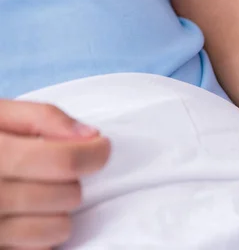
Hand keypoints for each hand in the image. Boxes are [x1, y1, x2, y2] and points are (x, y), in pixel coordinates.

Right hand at [0, 100, 109, 248]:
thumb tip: (89, 135)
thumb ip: (42, 117)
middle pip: (66, 194)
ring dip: (59, 211)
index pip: (64, 160)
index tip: (100, 147)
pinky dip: (41, 236)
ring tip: (38, 194)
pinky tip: (24, 216)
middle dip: (72, 180)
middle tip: (53, 170)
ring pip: (57, 229)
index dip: (94, 153)